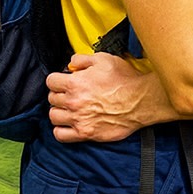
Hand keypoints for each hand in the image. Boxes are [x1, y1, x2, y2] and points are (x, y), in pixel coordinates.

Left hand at [45, 52, 167, 142]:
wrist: (141, 100)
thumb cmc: (125, 79)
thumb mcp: (104, 59)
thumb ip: (83, 59)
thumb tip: (71, 63)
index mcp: (75, 83)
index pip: (51, 81)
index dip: (57, 79)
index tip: (63, 81)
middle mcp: (74, 102)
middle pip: (52, 98)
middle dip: (59, 94)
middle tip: (70, 94)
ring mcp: (78, 119)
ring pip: (53, 116)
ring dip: (59, 111)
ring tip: (69, 109)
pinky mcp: (85, 133)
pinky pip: (60, 135)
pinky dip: (61, 130)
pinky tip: (69, 123)